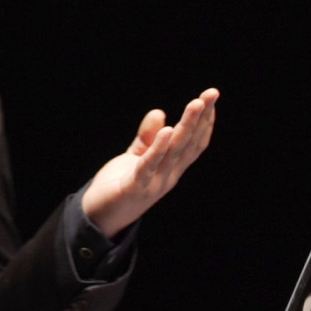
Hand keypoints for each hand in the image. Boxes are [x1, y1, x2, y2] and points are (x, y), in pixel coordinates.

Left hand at [81, 88, 218, 238]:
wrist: (99, 216)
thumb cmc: (120, 185)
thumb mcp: (136, 157)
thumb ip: (148, 138)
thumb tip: (160, 112)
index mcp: (171, 167)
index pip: (194, 142)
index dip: (204, 121)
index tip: (211, 98)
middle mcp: (169, 174)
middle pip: (188, 142)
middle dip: (200, 118)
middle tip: (211, 94)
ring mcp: (155, 182)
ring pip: (174, 151)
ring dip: (186, 127)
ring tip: (195, 104)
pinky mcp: (135, 187)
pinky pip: (149, 165)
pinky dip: (159, 148)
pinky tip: (167, 131)